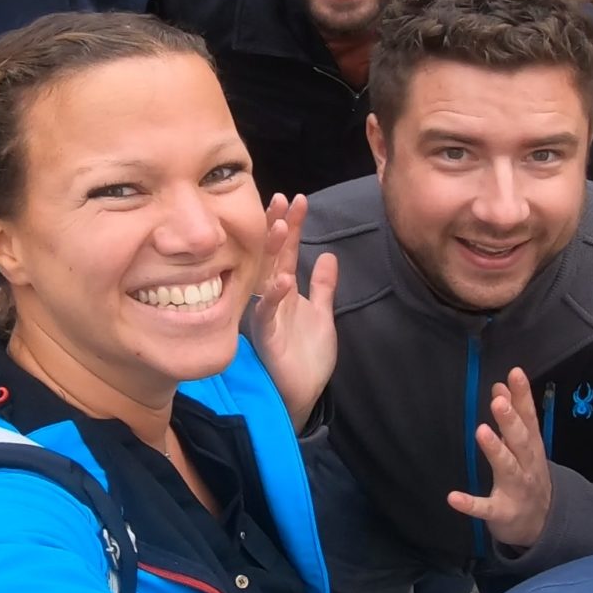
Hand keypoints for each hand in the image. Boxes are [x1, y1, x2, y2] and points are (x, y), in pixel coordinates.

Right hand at [244, 194, 338, 429]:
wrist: (303, 393)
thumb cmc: (307, 356)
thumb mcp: (321, 314)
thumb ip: (322, 286)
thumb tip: (326, 255)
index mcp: (285, 291)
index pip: (286, 251)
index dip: (292, 226)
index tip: (296, 199)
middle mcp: (273, 298)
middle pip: (272, 256)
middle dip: (276, 227)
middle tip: (279, 199)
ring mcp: (267, 316)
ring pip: (266, 277)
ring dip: (272, 253)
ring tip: (281, 227)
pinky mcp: (267, 337)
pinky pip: (267, 313)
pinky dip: (274, 296)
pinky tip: (283, 279)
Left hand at [444, 368, 552, 550]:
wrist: (543, 524)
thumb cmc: (529, 477)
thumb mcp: (526, 446)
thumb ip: (515, 416)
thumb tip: (501, 385)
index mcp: (531, 448)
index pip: (529, 418)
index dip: (523, 396)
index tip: (515, 373)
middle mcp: (527, 466)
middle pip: (520, 440)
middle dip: (510, 420)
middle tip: (498, 400)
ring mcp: (517, 490)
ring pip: (508, 468)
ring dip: (496, 450)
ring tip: (481, 432)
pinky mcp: (502, 512)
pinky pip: (486, 508)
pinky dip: (470, 504)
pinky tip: (453, 497)